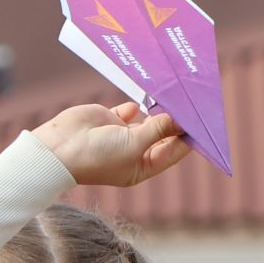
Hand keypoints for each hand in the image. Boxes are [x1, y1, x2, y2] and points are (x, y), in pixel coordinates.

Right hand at [33, 101, 190, 187]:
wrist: (60, 147)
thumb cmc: (97, 156)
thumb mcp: (134, 144)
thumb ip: (158, 129)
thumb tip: (180, 120)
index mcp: (142, 167)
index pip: (172, 152)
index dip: (187, 138)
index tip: (203, 123)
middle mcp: (134, 153)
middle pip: (163, 136)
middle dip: (176, 122)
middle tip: (194, 105)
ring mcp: (122, 136)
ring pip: (148, 121)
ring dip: (160, 110)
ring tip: (177, 96)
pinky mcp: (110, 119)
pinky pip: (130, 110)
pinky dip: (139, 103)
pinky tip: (149, 95)